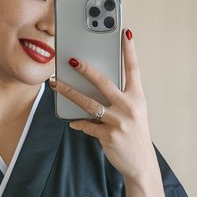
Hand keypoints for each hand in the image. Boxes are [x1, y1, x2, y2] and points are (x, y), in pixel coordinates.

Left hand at [49, 28, 156, 182]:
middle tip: (71, 60)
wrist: (141, 163)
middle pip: (104, 83)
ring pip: (89, 103)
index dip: (129, 50)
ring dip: (70, 92)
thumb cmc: (134, 134)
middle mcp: (129, 107)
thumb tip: (95, 84)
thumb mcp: (134, 112)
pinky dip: (78, 123)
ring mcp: (119, 122)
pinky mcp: (108, 136)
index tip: (125, 32)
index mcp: (137, 98)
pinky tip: (72, 121)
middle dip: (86, 70)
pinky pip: (87, 125)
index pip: (133, 69)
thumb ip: (120, 97)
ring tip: (56, 84)